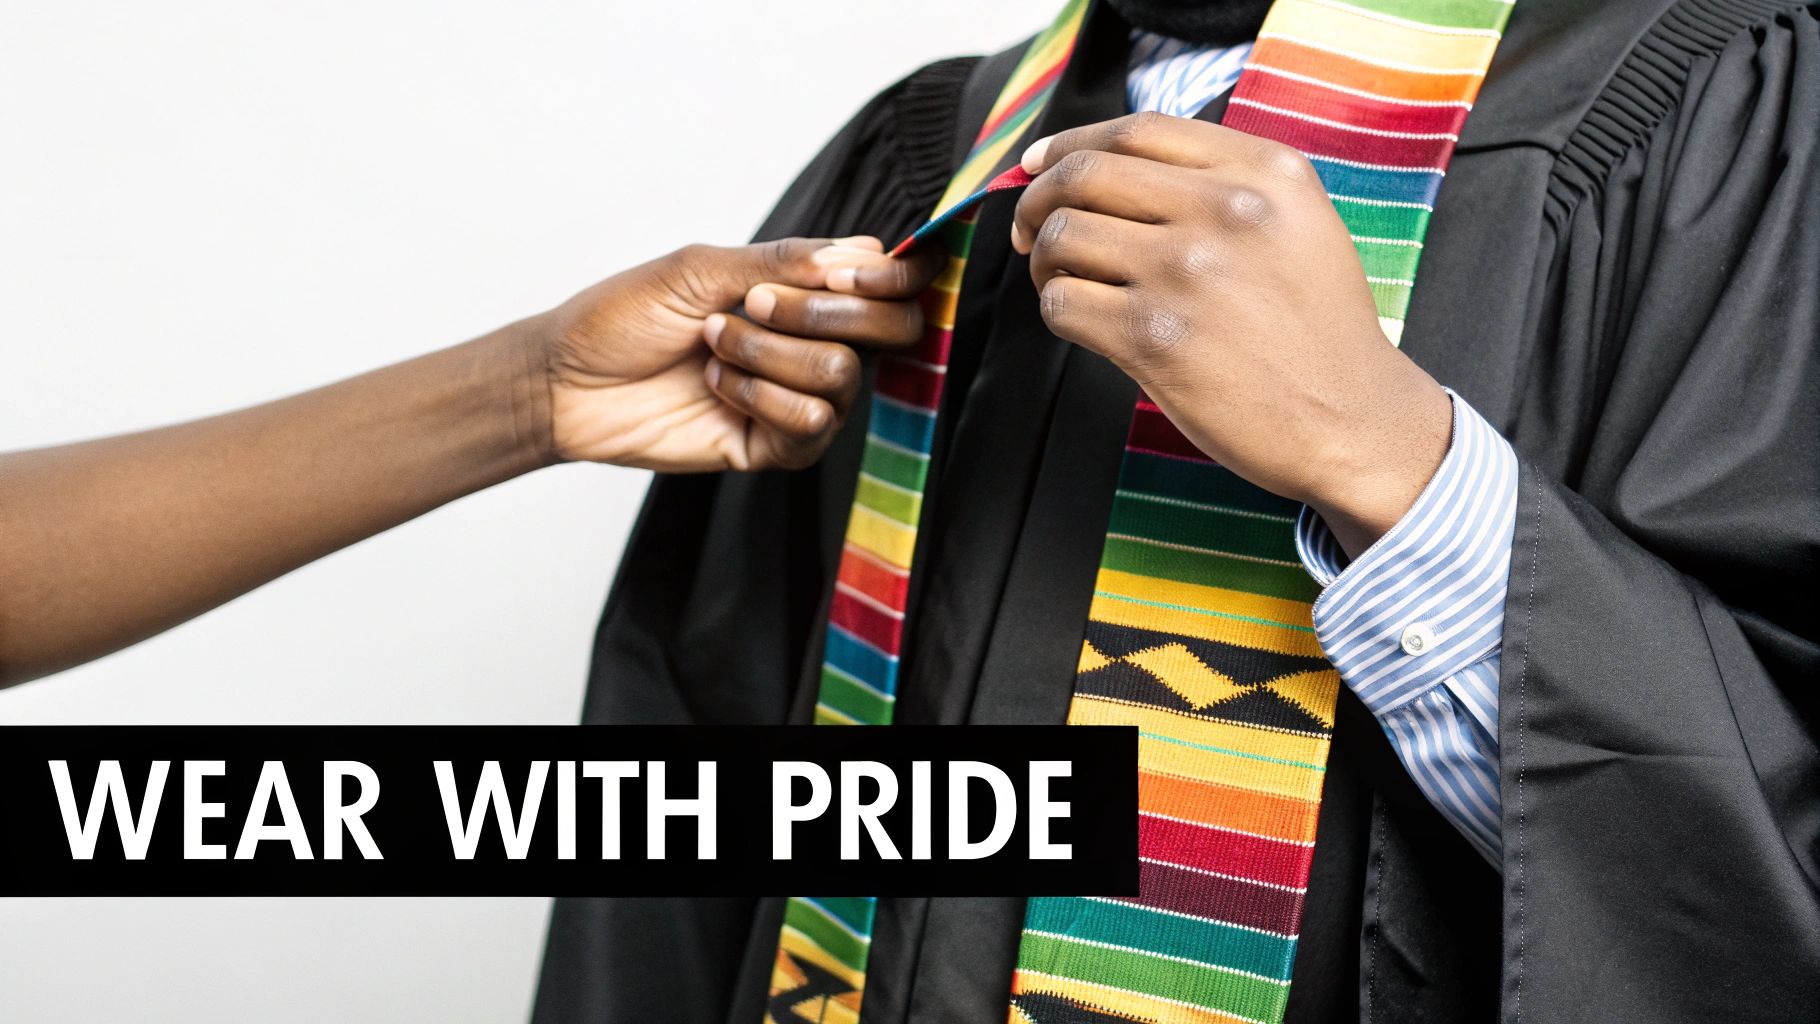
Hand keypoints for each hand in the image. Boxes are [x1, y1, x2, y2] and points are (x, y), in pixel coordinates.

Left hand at [528, 237, 942, 471]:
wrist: (566, 380)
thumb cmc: (622, 316)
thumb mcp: (699, 267)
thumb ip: (782, 261)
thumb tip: (862, 253)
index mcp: (803, 291)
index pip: (889, 283)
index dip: (893, 276)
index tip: (851, 269)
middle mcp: (812, 343)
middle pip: (890, 331)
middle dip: (825, 311)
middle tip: (754, 302)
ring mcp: (797, 397)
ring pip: (841, 376)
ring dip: (770, 353)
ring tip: (713, 344)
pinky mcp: (776, 447)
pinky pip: (809, 425)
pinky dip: (760, 396)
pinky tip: (716, 386)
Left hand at [1012, 113, 1452, 555]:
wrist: (1352, 421)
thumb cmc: (1318, 330)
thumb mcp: (1299, 223)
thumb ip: (1224, 183)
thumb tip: (1110, 168)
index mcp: (1263, 172)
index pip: (1136, 130)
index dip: (1071, 143)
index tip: (1038, 163)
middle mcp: (1225, 211)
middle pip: (1086, 175)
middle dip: (1038, 200)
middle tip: (1031, 230)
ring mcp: (1186, 273)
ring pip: (1063, 236)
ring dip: (1044, 260)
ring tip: (1063, 280)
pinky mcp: (1155, 338)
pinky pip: (1062, 303)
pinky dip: (1056, 308)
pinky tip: (1083, 321)